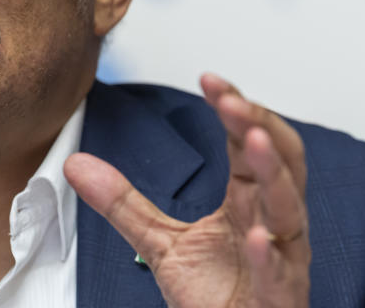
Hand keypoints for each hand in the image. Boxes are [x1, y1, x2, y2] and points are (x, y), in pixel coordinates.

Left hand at [64, 74, 309, 307]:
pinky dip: (269, 255)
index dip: (234, 109)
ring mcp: (280, 260)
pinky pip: (279, 274)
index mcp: (247, 203)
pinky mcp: (277, 299)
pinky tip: (257, 236)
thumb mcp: (159, 241)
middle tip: (229, 98)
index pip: (248, 143)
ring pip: (288, 210)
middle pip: (280, 162)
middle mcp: (271, 223)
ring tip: (252, 140)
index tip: (209, 79)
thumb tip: (76, 163)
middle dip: (258, 125)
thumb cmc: (216, 296)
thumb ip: (123, 201)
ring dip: (272, 172)